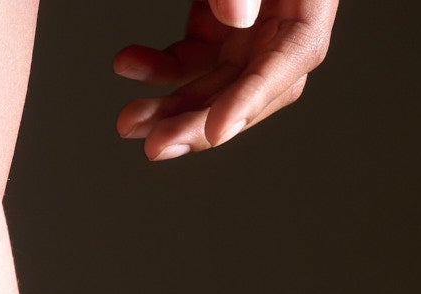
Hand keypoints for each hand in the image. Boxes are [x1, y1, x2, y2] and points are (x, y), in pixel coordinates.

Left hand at [114, 0, 337, 162]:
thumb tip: (236, 21)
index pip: (292, 60)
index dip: (254, 98)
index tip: (217, 130)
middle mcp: (285, 19)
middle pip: (249, 87)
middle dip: (199, 122)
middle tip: (155, 145)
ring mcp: (253, 25)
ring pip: (215, 83)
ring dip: (171, 106)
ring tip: (128, 122)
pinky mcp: (221, 22)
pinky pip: (191, 56)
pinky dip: (158, 67)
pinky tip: (129, 64)